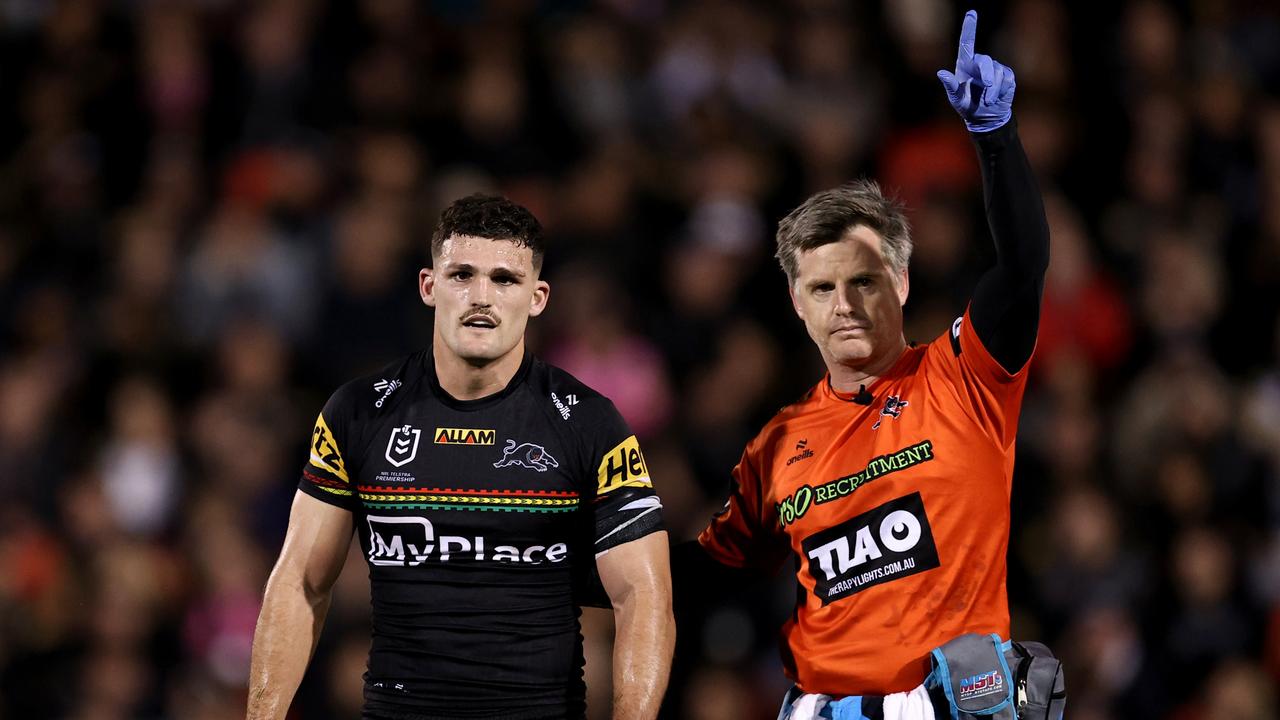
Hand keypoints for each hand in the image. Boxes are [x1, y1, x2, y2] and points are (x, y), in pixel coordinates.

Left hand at [937, 10, 1014, 132]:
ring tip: (987, 101)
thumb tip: (941, 73)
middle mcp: (980, 64)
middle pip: (985, 60)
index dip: (969, 28)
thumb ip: (950, 86)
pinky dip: (1000, 91)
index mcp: (965, 65)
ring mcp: (995, 69)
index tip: (971, 13)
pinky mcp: (1007, 76)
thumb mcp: (956, 99)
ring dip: (992, 89)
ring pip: (997, 72)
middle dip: (987, 74)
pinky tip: (996, 98)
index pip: (967, 43)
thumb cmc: (967, 107)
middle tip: (986, 85)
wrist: (985, 118)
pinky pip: (1006, 79)